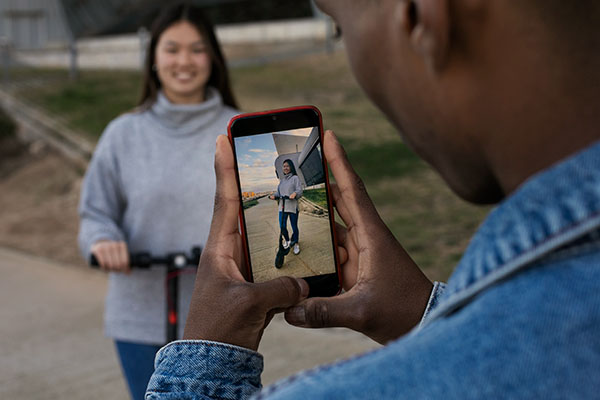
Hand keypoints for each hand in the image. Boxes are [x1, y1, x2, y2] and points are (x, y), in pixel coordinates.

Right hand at [91, 240, 129, 273]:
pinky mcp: (98, 249)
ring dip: (110, 269)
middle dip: (118, 269)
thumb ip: (125, 262)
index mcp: (122, 245)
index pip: (125, 261)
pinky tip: (105, 268)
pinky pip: (103, 262)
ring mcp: (106, 246)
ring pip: (110, 264)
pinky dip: (104, 267)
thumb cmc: (112, 252)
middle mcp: (114, 245)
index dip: (124, 269)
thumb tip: (129, 273)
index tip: (124, 271)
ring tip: (111, 270)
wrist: (100, 243)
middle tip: (116, 271)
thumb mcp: (120, 254)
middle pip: (118, 263)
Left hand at [183, 135, 308, 350]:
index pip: (223, 199)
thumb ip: (279, 289)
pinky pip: (273, 258)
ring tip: (293, 193)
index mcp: (219, 249)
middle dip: (253, 182)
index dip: (225, 167)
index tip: (223, 137)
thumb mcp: (249, 305)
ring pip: (261, 233)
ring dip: (275, 216)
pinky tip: (303, 243)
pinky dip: (286, 249)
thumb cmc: (218, 330)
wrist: (213, 360)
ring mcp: (241, 267)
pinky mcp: (253, 283)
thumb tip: (303, 283)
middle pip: (244, 208)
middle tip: (266, 156)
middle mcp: (229, 253)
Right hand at [284, 130, 432, 344]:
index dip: (340, 162)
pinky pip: (331, 251)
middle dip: (320, 180)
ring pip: (331, 228)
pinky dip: (315, 247)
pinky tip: (296, 249)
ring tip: (286, 204)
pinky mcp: (357, 268)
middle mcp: (365, 238)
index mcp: (371, 236)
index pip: (352, 191)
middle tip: (297, 161)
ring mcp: (361, 252)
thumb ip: (324, 312)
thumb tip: (289, 311)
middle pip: (339, 201)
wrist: (427, 323)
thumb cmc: (403, 312)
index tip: (330, 134)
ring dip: (313, 218)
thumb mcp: (362, 312)